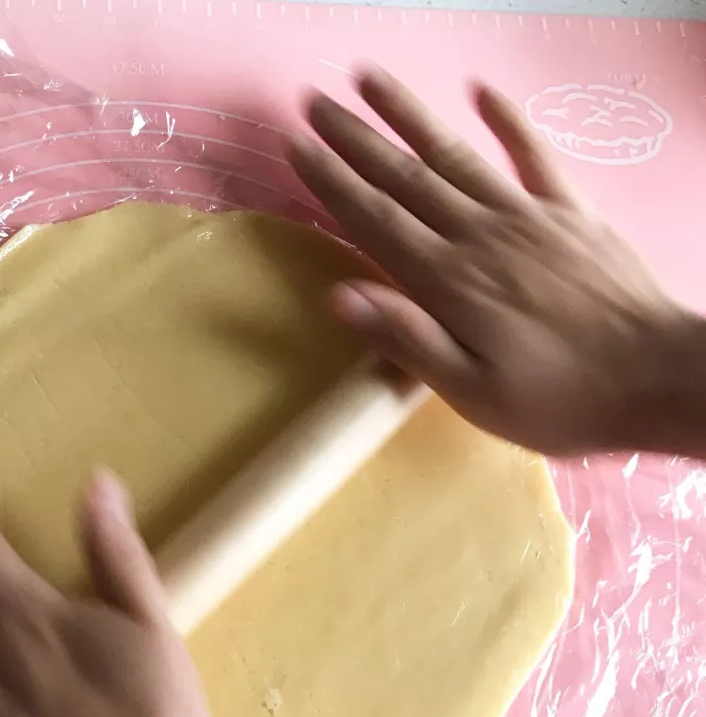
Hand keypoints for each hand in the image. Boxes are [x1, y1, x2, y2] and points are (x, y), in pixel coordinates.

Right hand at [289, 68, 702, 455]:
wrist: (659, 378)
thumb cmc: (558, 399)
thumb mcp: (472, 391)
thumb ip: (407, 339)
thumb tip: (338, 296)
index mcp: (448, 280)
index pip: (375, 220)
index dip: (331, 182)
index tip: (295, 146)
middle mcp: (479, 235)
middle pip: (405, 177)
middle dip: (355, 139)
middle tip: (314, 102)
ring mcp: (526, 217)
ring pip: (455, 155)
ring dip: (409, 115)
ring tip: (370, 78)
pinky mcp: (570, 213)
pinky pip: (534, 155)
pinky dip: (508, 121)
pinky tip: (482, 91)